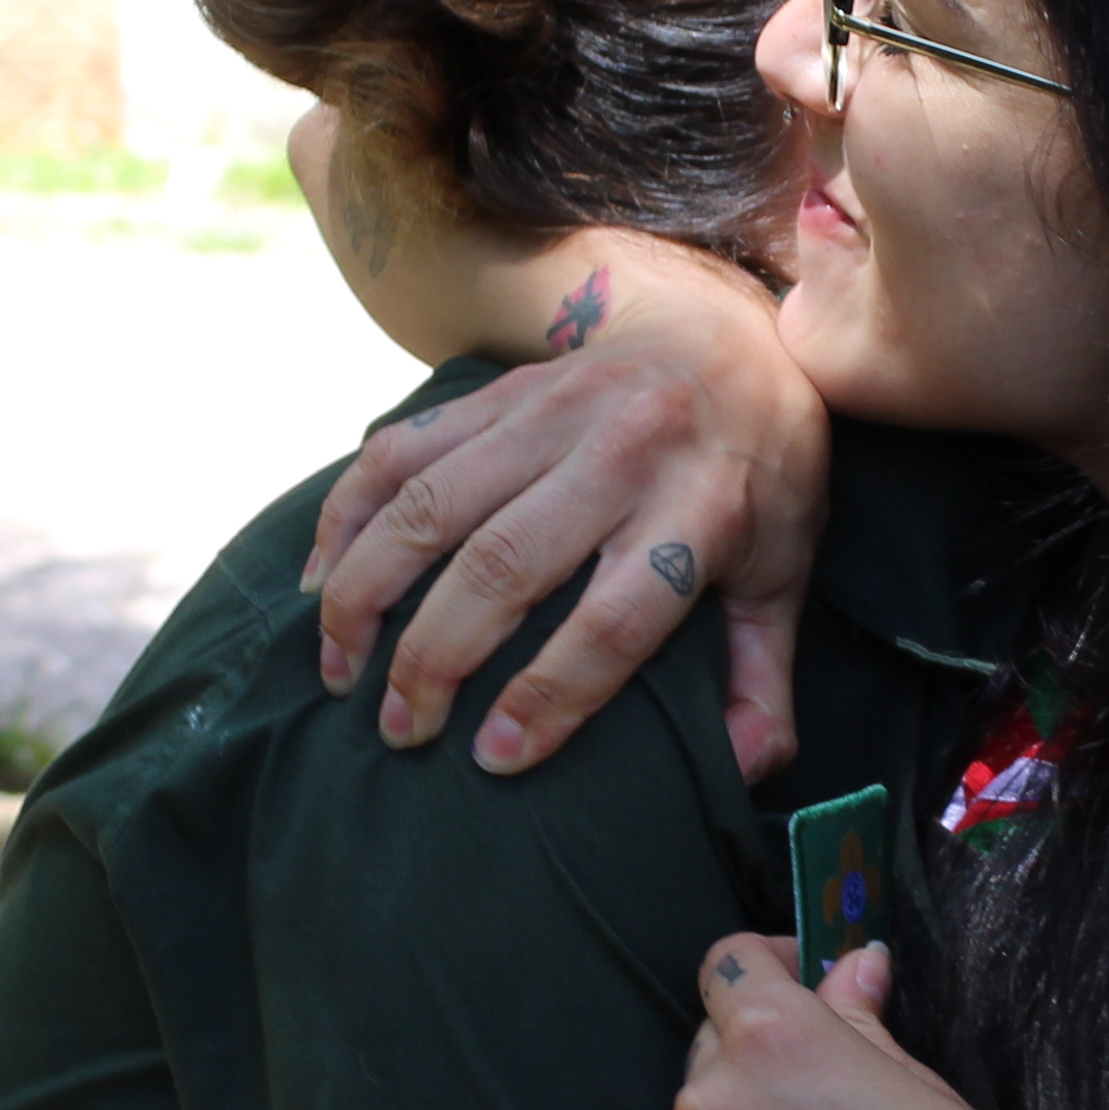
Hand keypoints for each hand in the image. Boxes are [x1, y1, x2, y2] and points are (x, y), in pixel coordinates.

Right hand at [304, 254, 828, 778]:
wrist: (729, 336)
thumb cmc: (759, 481)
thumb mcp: (787, 577)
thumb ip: (766, 682)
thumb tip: (740, 774)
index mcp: (702, 509)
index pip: (612, 620)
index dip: (549, 696)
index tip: (494, 759)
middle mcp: (621, 451)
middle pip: (502, 565)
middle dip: (435, 659)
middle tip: (402, 730)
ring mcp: (549, 411)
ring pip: (430, 505)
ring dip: (368, 595)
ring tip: (341, 673)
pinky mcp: (497, 390)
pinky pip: (400, 450)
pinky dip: (346, 515)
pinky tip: (320, 582)